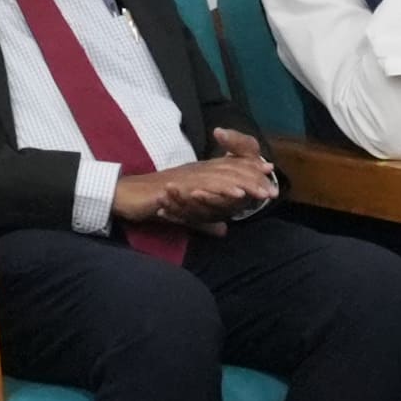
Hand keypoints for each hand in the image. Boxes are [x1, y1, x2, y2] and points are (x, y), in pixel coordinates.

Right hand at [115, 153, 271, 231]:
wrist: (125, 197)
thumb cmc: (154, 203)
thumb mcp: (185, 213)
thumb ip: (204, 221)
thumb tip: (223, 231)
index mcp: (199, 175)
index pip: (229, 169)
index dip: (249, 170)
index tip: (270, 175)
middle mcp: (195, 171)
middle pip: (230, 171)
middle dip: (254, 178)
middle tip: (274, 187)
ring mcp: (188, 177)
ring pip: (222, 178)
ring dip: (245, 184)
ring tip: (264, 193)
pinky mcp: (178, 186)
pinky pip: (205, 187)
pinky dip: (224, 191)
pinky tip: (238, 197)